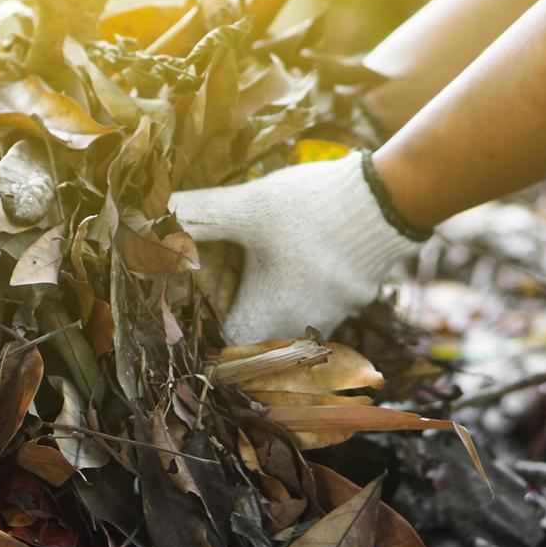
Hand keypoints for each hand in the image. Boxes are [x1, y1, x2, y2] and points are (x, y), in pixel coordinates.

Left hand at [169, 151, 425, 343]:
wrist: (386, 201)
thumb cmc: (308, 211)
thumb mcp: (246, 207)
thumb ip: (200, 213)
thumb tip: (159, 213)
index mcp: (265, 314)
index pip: (227, 344)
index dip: (211, 326)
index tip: (204, 303)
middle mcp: (299, 326)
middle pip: (260, 338)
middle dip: (244, 315)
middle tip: (231, 285)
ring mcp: (333, 315)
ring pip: (294, 325)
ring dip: (277, 305)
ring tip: (266, 272)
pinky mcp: (356, 297)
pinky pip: (322, 307)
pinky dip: (307, 292)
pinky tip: (302, 262)